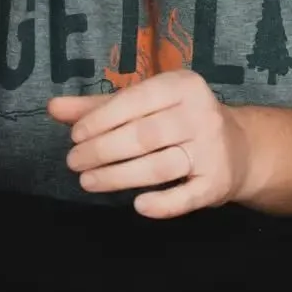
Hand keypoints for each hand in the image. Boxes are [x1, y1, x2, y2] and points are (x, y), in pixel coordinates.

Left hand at [49, 71, 253, 218]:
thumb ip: (99, 107)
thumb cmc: (178, 119)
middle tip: (73, 162)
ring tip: (88, 181)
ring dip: (119, 177)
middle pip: (144, 135)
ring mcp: (212, 149)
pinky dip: (162, 204)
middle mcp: (201, 113)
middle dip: (103, 150)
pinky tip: (137, 205)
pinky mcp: (217, 183)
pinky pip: (186, 197)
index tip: (74, 136)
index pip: (136, 101)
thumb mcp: (144, 104)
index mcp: (183, 85)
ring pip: (159, 166)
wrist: (238, 148)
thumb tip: (52, 108)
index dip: (102, 119)